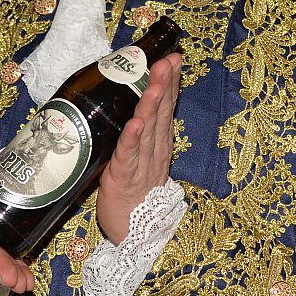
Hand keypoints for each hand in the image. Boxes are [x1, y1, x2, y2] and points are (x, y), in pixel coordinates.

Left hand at [95, 53, 182, 242]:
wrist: (135, 237)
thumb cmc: (133, 198)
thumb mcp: (142, 161)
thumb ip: (142, 136)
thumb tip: (139, 109)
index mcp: (158, 145)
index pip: (165, 108)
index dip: (170, 83)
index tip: (173, 58)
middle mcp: (153, 152)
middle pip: (160, 114)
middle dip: (163, 85)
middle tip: (166, 61)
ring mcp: (140, 166)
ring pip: (147, 131)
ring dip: (151, 106)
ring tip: (154, 84)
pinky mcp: (122, 180)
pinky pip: (128, 156)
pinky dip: (132, 139)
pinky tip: (135, 123)